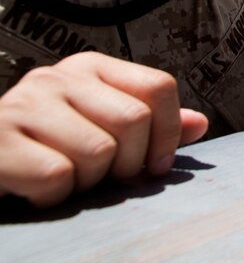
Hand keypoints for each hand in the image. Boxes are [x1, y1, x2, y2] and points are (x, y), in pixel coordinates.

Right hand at [0, 52, 207, 207]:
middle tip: (105, 176)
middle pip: (134, 121)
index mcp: (91, 67)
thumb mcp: (101, 125)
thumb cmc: (50, 145)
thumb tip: (200, 124)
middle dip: (129, 163)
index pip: (158, 87)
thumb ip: (151, 124)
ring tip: (67, 177)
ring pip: (98, 152)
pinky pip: (56, 177)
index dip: (168, 132)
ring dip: (89, 182)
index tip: (157, 164)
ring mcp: (24, 106)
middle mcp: (58, 78)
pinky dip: (55, 195)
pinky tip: (39, 189)